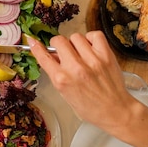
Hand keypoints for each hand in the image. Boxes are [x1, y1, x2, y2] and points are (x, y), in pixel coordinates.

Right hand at [27, 31, 143, 132]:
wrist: (115, 111)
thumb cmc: (90, 107)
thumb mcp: (65, 94)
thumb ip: (57, 74)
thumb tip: (52, 56)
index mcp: (62, 80)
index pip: (44, 57)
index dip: (36, 47)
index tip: (32, 41)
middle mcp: (75, 68)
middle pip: (59, 41)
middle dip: (58, 45)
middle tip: (64, 52)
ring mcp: (92, 60)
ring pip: (75, 37)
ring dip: (75, 43)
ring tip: (80, 52)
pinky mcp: (106, 56)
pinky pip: (95, 35)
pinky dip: (91, 38)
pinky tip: (91, 48)